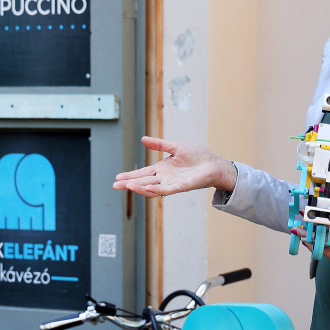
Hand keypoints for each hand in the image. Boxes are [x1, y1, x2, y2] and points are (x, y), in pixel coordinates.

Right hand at [113, 136, 235, 197]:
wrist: (214, 164)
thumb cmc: (198, 157)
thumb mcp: (176, 147)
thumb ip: (159, 144)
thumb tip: (142, 139)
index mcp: (162, 170)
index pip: (142, 174)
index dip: (130, 176)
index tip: (118, 178)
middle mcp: (164, 178)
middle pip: (143, 182)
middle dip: (129, 184)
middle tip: (115, 185)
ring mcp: (172, 184)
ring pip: (152, 188)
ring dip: (139, 187)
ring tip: (127, 186)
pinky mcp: (181, 186)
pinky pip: (166, 189)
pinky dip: (156, 189)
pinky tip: (146, 188)